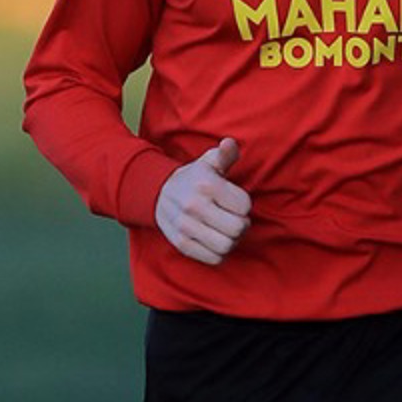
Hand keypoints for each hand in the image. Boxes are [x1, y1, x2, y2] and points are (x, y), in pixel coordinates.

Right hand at [155, 138, 251, 264]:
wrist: (158, 193)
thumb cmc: (193, 178)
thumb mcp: (208, 162)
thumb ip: (225, 154)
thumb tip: (229, 144)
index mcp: (206, 184)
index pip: (244, 205)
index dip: (244, 205)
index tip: (235, 202)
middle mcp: (195, 206)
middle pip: (238, 228)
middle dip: (241, 224)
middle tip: (234, 219)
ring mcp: (186, 226)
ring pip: (227, 245)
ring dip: (232, 240)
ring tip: (226, 231)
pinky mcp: (181, 244)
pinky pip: (214, 258)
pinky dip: (219, 252)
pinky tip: (214, 240)